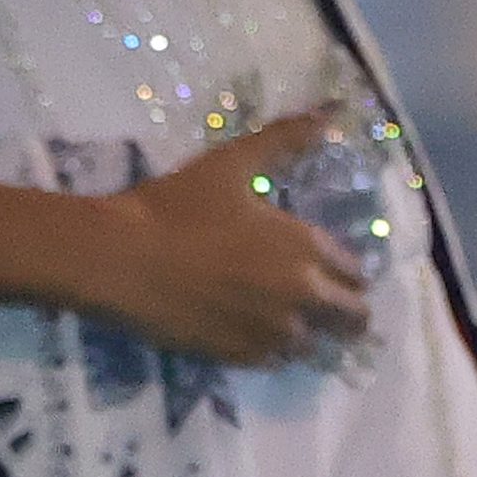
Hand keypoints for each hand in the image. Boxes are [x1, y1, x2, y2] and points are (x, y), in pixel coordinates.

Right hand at [78, 112, 371, 364]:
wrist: (120, 258)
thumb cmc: (175, 206)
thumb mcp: (230, 164)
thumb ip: (285, 140)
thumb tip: (330, 114)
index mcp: (305, 248)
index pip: (355, 271)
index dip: (343, 268)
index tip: (325, 264)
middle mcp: (303, 297)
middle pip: (353, 318)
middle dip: (343, 307)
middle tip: (316, 297)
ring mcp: (275, 334)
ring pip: (318, 345)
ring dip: (308, 331)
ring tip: (277, 314)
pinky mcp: (244, 359)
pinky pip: (279, 362)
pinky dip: (272, 348)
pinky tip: (247, 326)